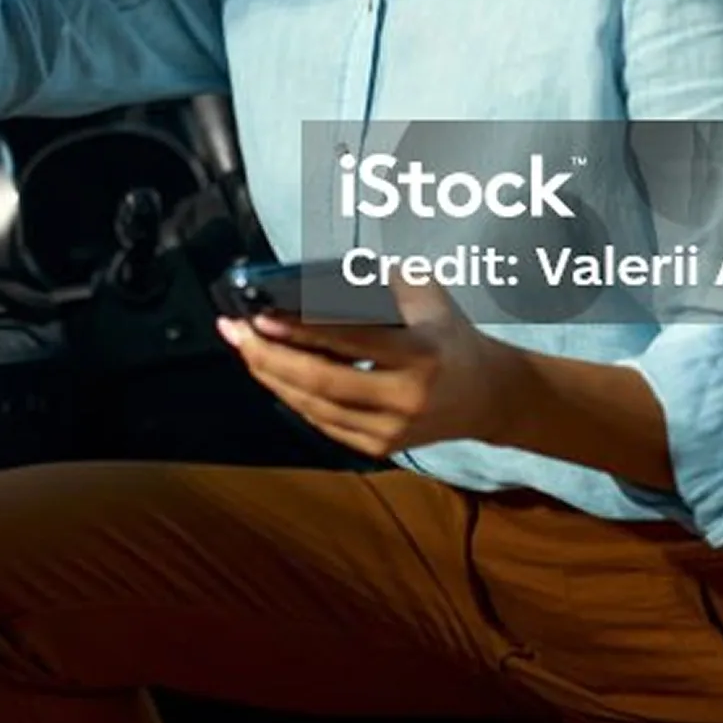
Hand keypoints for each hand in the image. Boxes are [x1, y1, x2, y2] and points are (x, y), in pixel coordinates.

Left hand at [216, 273, 522, 459]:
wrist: (488, 396)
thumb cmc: (448, 333)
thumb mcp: (422, 292)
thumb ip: (372, 281)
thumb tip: (311, 275)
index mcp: (420, 354)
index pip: (349, 340)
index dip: (300, 329)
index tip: (262, 314)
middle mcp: (405, 398)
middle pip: (322, 380)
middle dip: (269, 356)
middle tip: (235, 330)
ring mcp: (391, 430)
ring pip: (314, 407)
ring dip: (271, 376)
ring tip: (243, 347)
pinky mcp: (378, 447)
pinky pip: (321, 423)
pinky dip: (291, 397)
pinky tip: (269, 373)